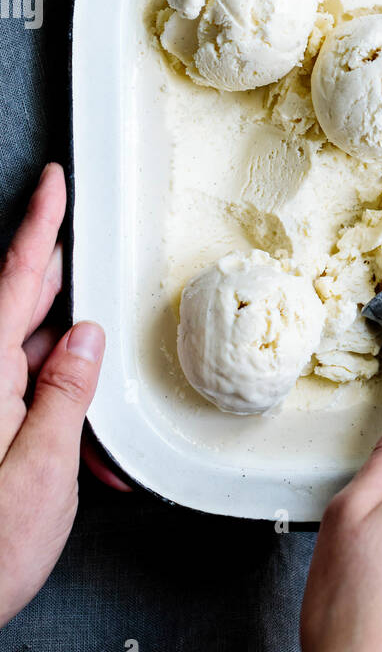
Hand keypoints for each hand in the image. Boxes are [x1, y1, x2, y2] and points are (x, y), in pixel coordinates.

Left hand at [0, 163, 105, 626]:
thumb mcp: (43, 468)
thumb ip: (66, 393)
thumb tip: (83, 338)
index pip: (14, 277)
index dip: (39, 224)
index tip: (52, 182)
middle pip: (15, 311)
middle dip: (53, 290)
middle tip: (80, 257)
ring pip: (20, 362)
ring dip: (62, 375)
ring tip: (98, 414)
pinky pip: (15, 401)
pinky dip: (51, 413)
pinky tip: (83, 450)